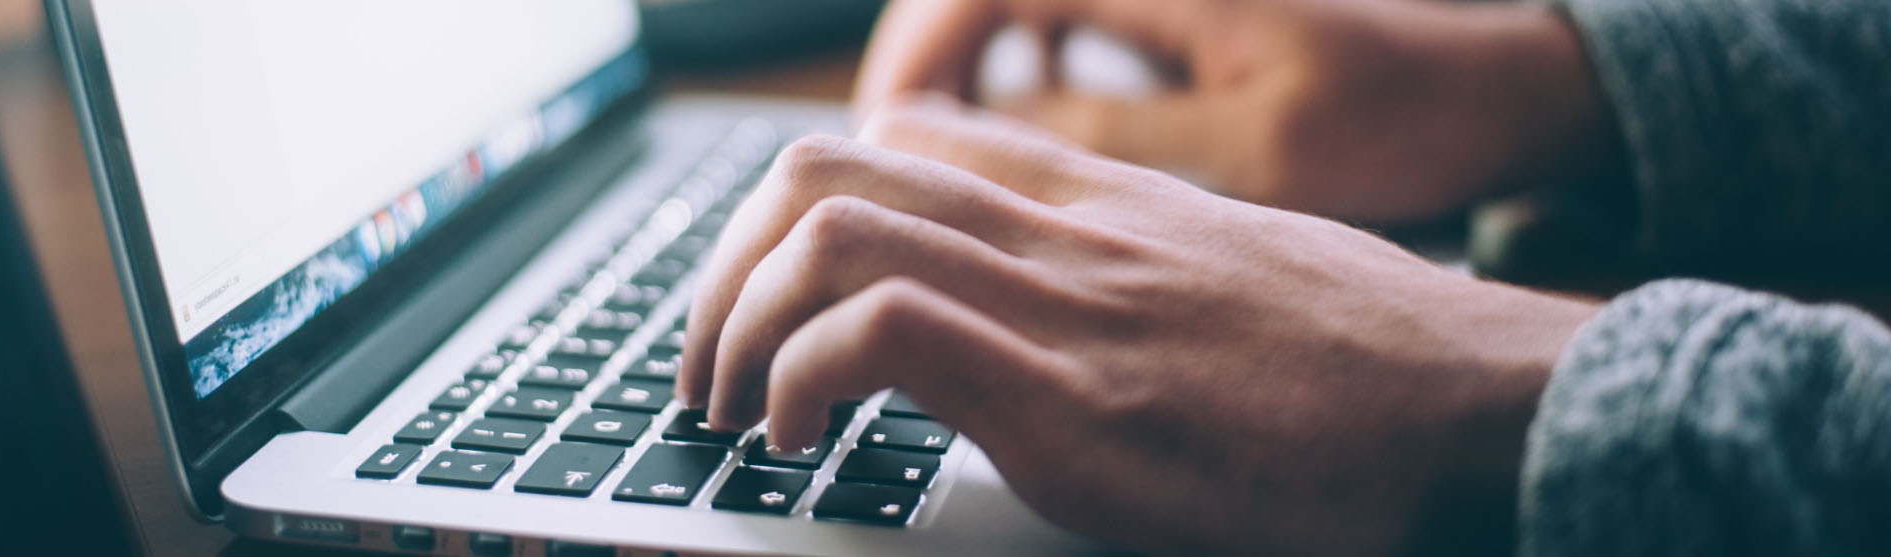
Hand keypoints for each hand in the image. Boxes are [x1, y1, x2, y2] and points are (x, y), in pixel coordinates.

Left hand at [678, 99, 1597, 554]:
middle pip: (826, 169)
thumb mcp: (1230, 277)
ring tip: (730, 409)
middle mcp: (1062, 231)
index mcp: (1095, 202)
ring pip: (828, 230)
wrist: (1481, 408)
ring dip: (735, 324)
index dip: (795, 212)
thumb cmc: (1369, 364)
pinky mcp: (1073, 399)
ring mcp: (1064, 305)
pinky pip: (881, 333)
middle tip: (709, 364)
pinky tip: (801, 440)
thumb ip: (1128, 271)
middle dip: (725, 269)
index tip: (769, 297)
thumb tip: (1059, 316)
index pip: (900, 141)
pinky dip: (801, 379)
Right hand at [854, 0, 1620, 222]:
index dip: (912, 56)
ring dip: (956, 93)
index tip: (880, 137)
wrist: (1500, 93)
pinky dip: (1016, 94)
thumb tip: (985, 144)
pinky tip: (1020, 159)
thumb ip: (1112, 140)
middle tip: (879, 177)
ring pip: (1008, 21)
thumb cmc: (1402, 115)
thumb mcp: (1253, 149)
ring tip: (930, 182)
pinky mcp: (1172, 19)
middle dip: (913, 83)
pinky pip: (1057, 41)